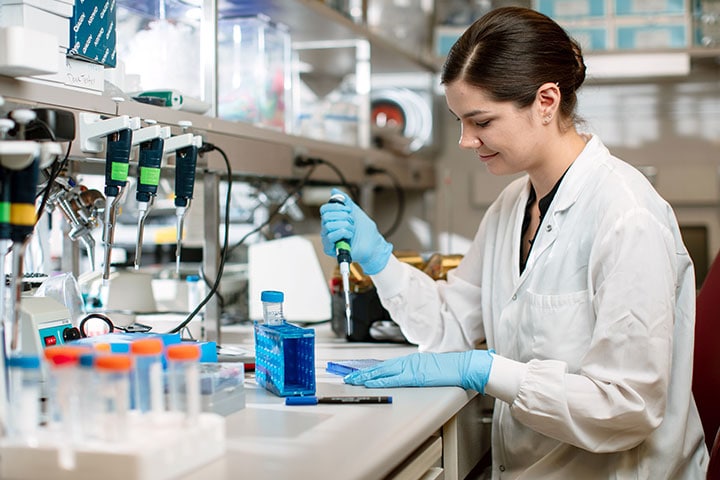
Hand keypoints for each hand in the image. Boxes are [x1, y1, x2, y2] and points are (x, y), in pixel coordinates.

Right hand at [320, 188, 392, 274]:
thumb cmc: (366, 231)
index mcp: (333, 219)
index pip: (325, 209)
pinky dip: (343, 233)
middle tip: (352, 222)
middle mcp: (328, 229)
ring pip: (329, 225)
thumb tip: (334, 191)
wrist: (374, 245)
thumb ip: (345, 201)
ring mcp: (329, 239)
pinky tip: (349, 236)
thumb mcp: (356, 211)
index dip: (336, 207)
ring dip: (345, 226)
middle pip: (326, 216)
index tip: (348, 211)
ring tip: (352, 231)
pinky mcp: (330, 249)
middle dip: (343, 217)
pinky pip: (330, 236)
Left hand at [344, 350, 493, 393]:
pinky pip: (393, 379)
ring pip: (382, 371)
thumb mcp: (429, 369)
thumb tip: (408, 377)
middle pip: (380, 367)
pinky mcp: (415, 375)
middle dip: (362, 372)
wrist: (464, 366)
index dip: (371, 369)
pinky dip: (379, 380)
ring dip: (366, 376)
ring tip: (353, 380)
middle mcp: (408, 362)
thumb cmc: (451, 369)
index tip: (359, 373)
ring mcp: (410, 368)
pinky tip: (370, 382)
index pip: (386, 365)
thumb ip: (417, 372)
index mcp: (411, 361)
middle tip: (348, 376)